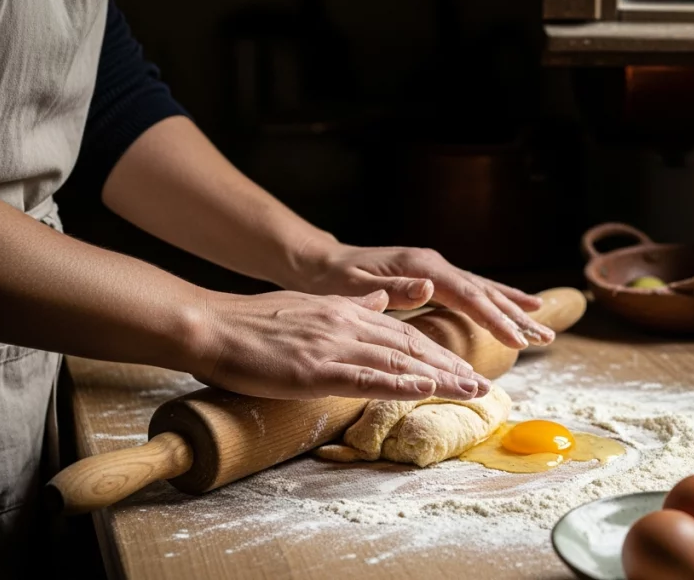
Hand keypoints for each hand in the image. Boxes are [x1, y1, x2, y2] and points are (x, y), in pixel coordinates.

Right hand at [187, 289, 491, 400]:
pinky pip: (365, 378)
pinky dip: (399, 384)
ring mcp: (332, 346)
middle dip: (451, 366)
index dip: (439, 352)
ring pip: (398, 361)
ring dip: (439, 378)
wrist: (209, 324)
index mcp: (346, 311)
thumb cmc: (252, 322)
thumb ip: (350, 306)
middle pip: (411, 346)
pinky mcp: (313, 369)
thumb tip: (382, 301)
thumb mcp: (310, 306)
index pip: (405, 333)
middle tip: (484, 384)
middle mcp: (347, 324)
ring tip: (471, 390)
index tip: (465, 368)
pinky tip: (425, 390)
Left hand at [288, 242, 553, 349]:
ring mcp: (436, 269)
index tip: (516, 340)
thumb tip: (429, 288)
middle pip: (484, 291)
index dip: (494, 318)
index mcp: (419, 267)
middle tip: (544, 337)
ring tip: (544, 326)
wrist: (318, 262)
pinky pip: (473, 291)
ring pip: (483, 290)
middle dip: (515, 315)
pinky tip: (517, 308)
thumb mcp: (350, 285)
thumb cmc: (330, 278)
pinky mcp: (434, 278)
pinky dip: (498, 301)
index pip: (466, 295)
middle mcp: (433, 265)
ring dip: (514, 309)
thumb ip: (389, 290)